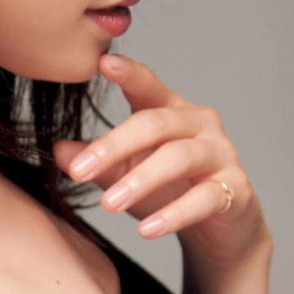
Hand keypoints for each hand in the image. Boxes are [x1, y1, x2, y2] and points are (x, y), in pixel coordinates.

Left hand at [53, 54, 271, 271]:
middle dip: (114, 146)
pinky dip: (173, 214)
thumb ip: (98, 162)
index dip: (129, 73)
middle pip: (155, 123)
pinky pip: (204, 198)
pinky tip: (147, 230)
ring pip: (179, 158)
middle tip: (79, 172)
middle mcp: (199, 124)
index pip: (148, 86)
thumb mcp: (127, 175)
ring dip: (141, 180)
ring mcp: (221, 154)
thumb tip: (58, 152)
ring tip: (108, 205)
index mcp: (171, 110)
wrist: (220, 231)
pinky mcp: (235, 189)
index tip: (102, 62)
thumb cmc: (170, 192)